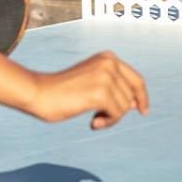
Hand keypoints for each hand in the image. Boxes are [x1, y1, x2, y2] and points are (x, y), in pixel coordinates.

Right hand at [32, 52, 149, 128]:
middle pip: (131, 96)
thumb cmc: (60, 92)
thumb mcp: (90, 83)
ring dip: (111, 118)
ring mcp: (106, 77)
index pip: (136, 79)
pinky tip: (92, 123)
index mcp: (107, 58)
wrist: (38, 93)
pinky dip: (107, 123)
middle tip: (99, 119)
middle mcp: (109, 63)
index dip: (142, 96)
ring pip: (125, 107)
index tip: (143, 110)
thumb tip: (136, 103)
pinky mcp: (101, 93)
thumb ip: (112, 88)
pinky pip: (116, 114)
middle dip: (118, 112)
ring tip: (94, 120)